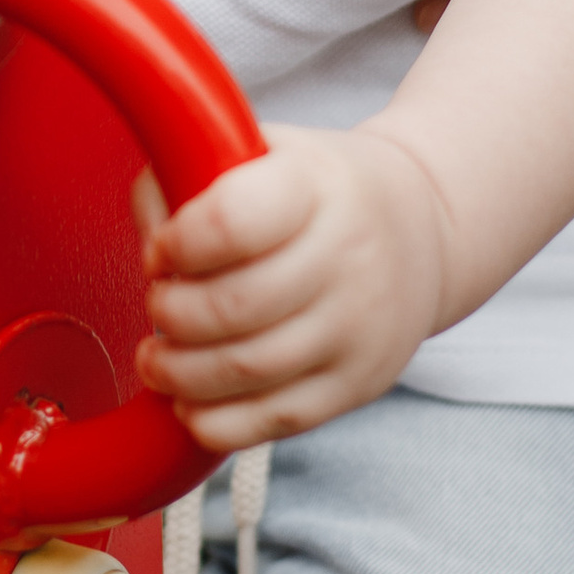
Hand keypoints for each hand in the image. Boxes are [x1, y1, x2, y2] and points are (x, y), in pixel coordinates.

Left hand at [132, 123, 448, 450]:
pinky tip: (190, 401)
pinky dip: (216, 422)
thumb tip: (152, 248)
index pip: (231, 222)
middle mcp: (347, 255)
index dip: (177, 245)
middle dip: (171, 314)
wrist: (421, 227)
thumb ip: (182, 175)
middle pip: (234, 306)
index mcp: (313, 185)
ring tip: (158, 359)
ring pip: (248, 369)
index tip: (162, 251)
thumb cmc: (314, 192)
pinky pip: (275, 420)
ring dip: (180, 374)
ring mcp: (358, 326)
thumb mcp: (256, 150)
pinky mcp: (359, 383)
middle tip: (159, 305)